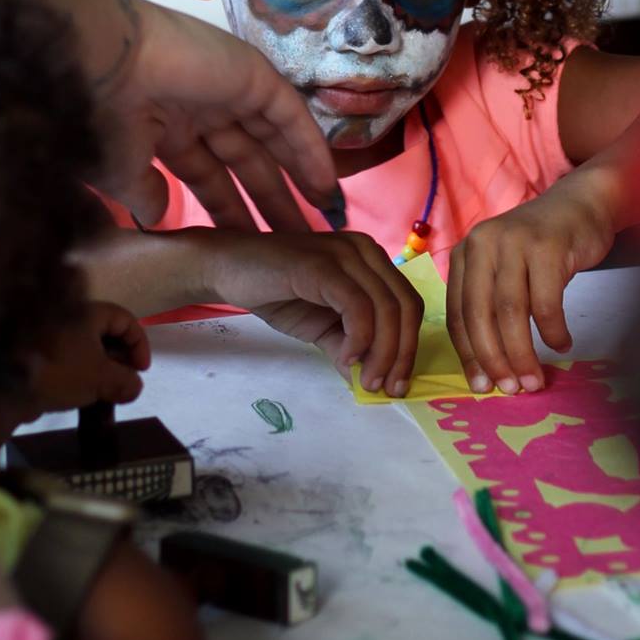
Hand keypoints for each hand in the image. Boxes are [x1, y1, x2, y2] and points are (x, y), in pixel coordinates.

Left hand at [30, 299, 150, 411]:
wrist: (10, 388)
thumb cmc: (61, 372)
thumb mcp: (100, 378)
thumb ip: (125, 381)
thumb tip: (135, 387)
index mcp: (89, 312)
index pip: (126, 319)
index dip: (139, 344)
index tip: (141, 370)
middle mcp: (72, 316)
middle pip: (109, 333)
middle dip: (122, 360)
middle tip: (126, 383)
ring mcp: (57, 334)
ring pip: (91, 348)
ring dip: (104, 370)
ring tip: (108, 393)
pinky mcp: (44, 353)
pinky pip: (73, 358)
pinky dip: (85, 373)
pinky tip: (86, 394)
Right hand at [87, 0, 341, 235]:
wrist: (104, 58)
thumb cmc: (101, 117)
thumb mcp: (118, 170)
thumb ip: (143, 194)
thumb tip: (156, 216)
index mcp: (166, 131)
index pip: (209, 179)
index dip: (230, 214)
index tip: (251, 249)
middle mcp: (201, 110)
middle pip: (246, 164)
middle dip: (270, 203)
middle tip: (299, 242)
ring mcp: (228, 91)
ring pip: (272, 141)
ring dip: (296, 179)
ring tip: (323, 220)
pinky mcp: (253, 75)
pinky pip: (289, 117)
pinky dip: (309, 149)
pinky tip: (326, 184)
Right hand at [214, 230, 423, 395]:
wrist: (229, 269)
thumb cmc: (278, 293)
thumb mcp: (323, 328)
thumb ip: (349, 349)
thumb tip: (373, 385)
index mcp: (372, 261)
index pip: (409, 304)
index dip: (410, 347)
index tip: (397, 385)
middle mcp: (365, 250)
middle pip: (405, 305)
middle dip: (402, 354)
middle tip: (385, 389)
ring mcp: (344, 253)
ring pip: (385, 306)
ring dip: (382, 352)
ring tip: (366, 381)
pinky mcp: (321, 264)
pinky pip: (356, 304)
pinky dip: (359, 336)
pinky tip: (346, 357)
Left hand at [447, 169, 617, 395]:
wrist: (580, 205)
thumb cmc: (540, 246)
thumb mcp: (504, 268)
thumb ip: (490, 304)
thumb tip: (487, 367)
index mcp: (465, 253)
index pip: (458, 313)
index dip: (469, 355)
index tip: (482, 386)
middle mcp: (483, 244)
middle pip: (480, 314)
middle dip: (493, 359)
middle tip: (510, 389)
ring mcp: (514, 242)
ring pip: (510, 312)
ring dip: (522, 354)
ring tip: (534, 379)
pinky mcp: (547, 246)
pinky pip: (546, 302)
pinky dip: (553, 331)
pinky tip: (561, 344)